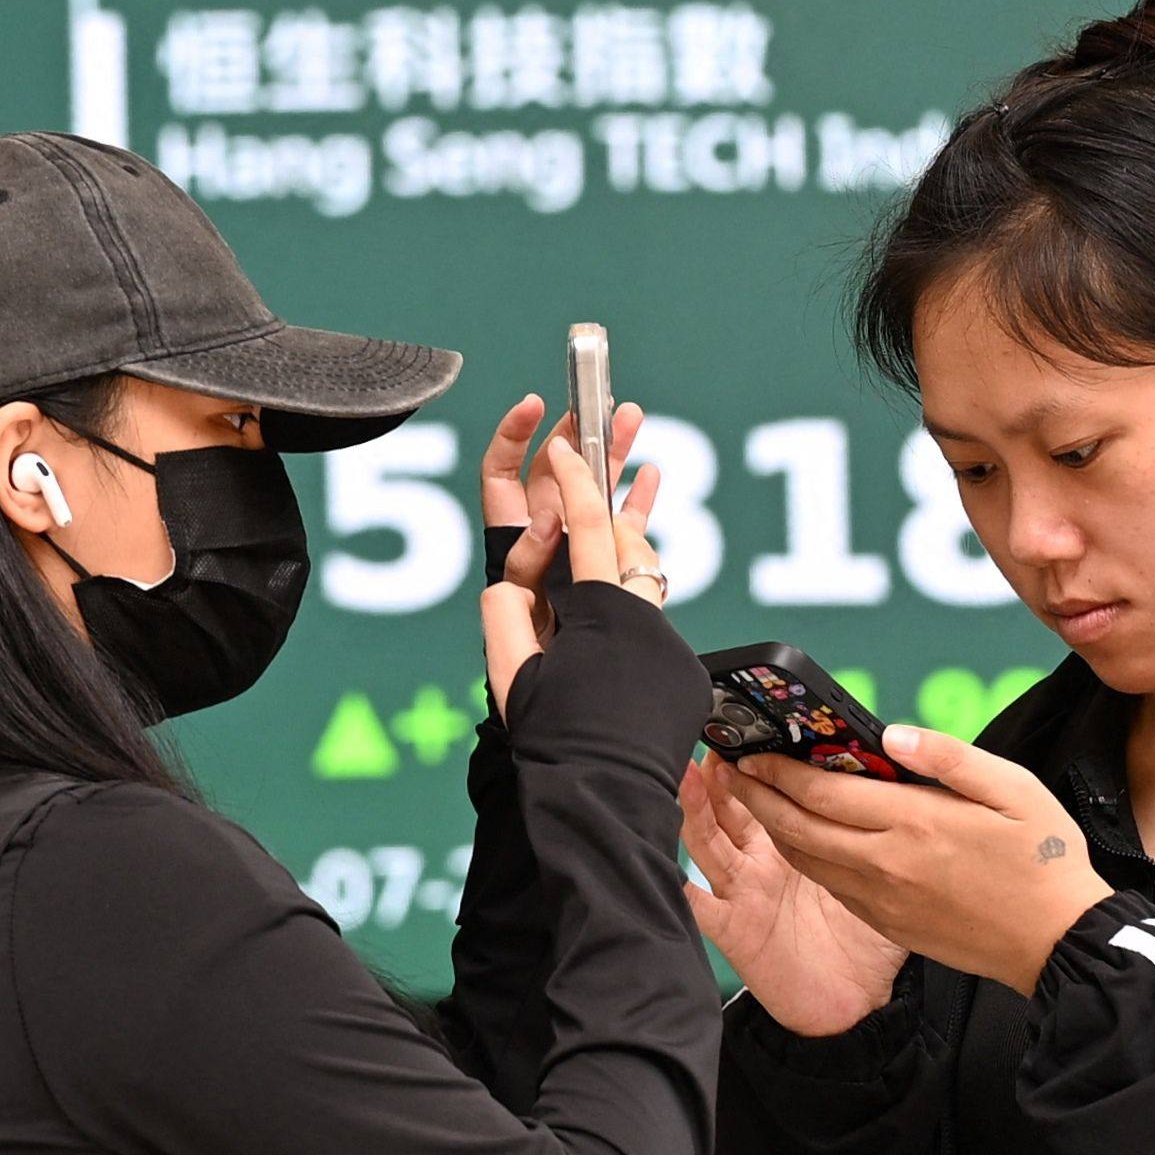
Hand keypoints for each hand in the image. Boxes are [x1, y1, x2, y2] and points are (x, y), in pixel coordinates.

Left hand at [478, 393, 663, 714]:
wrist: (580, 749)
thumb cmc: (537, 708)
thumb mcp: (515, 647)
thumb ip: (524, 583)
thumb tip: (547, 526)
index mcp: (513, 559)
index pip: (502, 480)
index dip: (514, 438)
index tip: (537, 408)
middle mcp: (544, 556)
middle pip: (555, 479)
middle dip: (576, 435)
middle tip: (598, 404)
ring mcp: (578, 568)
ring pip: (595, 499)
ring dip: (614, 458)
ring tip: (633, 417)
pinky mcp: (612, 586)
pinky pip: (624, 535)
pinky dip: (637, 506)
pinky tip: (651, 475)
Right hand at [681, 750, 907, 1034]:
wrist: (856, 1007)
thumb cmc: (867, 943)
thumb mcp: (878, 876)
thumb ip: (875, 833)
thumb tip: (899, 782)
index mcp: (793, 846)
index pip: (771, 795)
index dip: (759, 763)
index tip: (754, 728)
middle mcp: (761, 863)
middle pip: (730, 809)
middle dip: (719, 775)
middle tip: (714, 738)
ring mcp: (742, 893)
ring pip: (709, 842)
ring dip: (696, 811)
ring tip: (687, 776)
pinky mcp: (734, 929)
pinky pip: (700, 906)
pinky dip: (679, 887)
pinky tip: (663, 865)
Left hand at [727, 727, 1112, 997]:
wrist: (1058, 944)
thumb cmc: (1043, 860)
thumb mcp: (1013, 788)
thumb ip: (948, 756)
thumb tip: (894, 733)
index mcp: (913, 823)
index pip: (823, 791)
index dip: (778, 770)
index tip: (752, 751)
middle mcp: (887, 863)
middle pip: (799, 827)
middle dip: (758, 797)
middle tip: (732, 770)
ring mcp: (884, 899)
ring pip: (808, 860)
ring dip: (773, 828)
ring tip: (754, 800)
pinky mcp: (889, 923)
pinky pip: (831, 885)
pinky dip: (804, 858)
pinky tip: (801, 840)